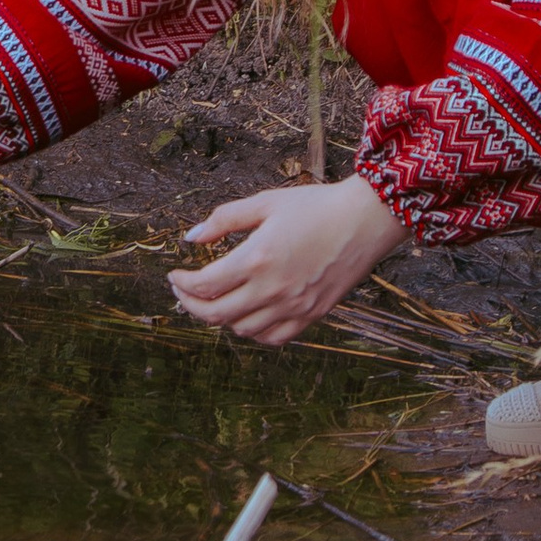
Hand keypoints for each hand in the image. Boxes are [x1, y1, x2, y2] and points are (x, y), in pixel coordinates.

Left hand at [166, 176, 397, 347]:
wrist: (366, 220)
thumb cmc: (316, 206)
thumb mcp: (265, 203)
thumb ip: (224, 220)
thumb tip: (191, 238)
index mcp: (256, 259)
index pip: (204, 286)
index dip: (182, 284)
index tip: (175, 275)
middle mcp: (272, 289)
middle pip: (215, 314)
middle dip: (191, 304)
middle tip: (184, 292)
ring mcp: (293, 307)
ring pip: (241, 329)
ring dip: (220, 318)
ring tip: (215, 301)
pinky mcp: (312, 315)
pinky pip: (272, 337)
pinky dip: (252, 331)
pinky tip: (247, 314)